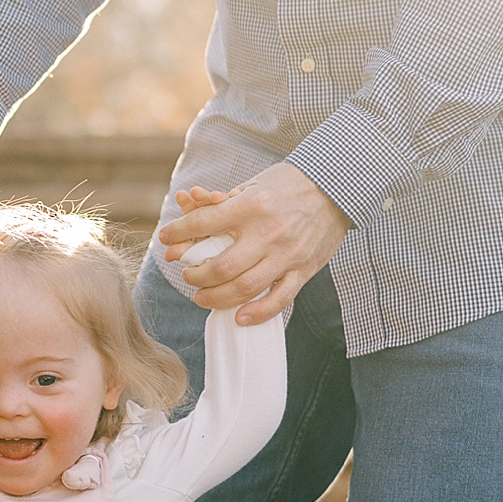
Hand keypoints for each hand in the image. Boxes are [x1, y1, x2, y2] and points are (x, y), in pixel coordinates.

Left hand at [158, 165, 349, 322]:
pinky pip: (279, 300)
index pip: (203, 224)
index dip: (178, 233)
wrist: (337, 186)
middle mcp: (268, 232)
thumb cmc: (287, 184)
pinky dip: (256, 313)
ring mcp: (288, 254)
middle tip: (187, 275)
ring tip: (202, 296)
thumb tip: (187, 212)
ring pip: (245, 288)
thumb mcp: (253, 184)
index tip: (166, 239)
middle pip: (221, 267)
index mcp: (251, 206)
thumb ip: (222, 203)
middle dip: (195, 276)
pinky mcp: (304, 270)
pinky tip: (238, 317)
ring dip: (216, 298)